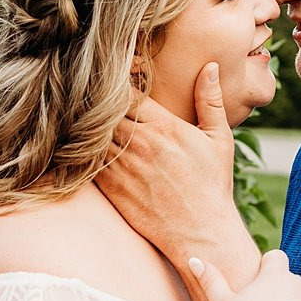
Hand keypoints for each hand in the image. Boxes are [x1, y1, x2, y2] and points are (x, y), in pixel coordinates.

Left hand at [96, 64, 260, 292]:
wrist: (201, 233)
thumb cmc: (213, 186)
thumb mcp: (219, 139)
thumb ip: (210, 100)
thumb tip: (211, 66)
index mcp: (165, 126)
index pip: (130, 92)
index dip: (120, 82)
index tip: (117, 76)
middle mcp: (141, 143)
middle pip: (106, 109)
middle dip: (99, 100)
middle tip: (92, 91)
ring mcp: (123, 166)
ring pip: (92, 131)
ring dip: (88, 122)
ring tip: (82, 113)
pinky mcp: (111, 187)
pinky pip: (87, 159)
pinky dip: (82, 147)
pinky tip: (81, 141)